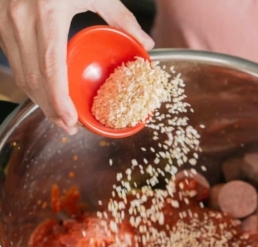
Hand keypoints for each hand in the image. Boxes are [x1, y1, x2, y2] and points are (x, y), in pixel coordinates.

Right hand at [0, 0, 153, 134]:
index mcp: (46, 14)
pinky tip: (45, 91)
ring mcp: (5, 25)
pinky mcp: (1, 27)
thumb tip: (147, 43)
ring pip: (21, 76)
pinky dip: (31, 83)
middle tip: (68, 126)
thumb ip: (123, 17)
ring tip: (59, 115)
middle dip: (50, 109)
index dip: (58, 100)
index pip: (49, 69)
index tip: (70, 120)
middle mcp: (20, 22)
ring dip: (40, 100)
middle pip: (33, 81)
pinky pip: (16, 64)